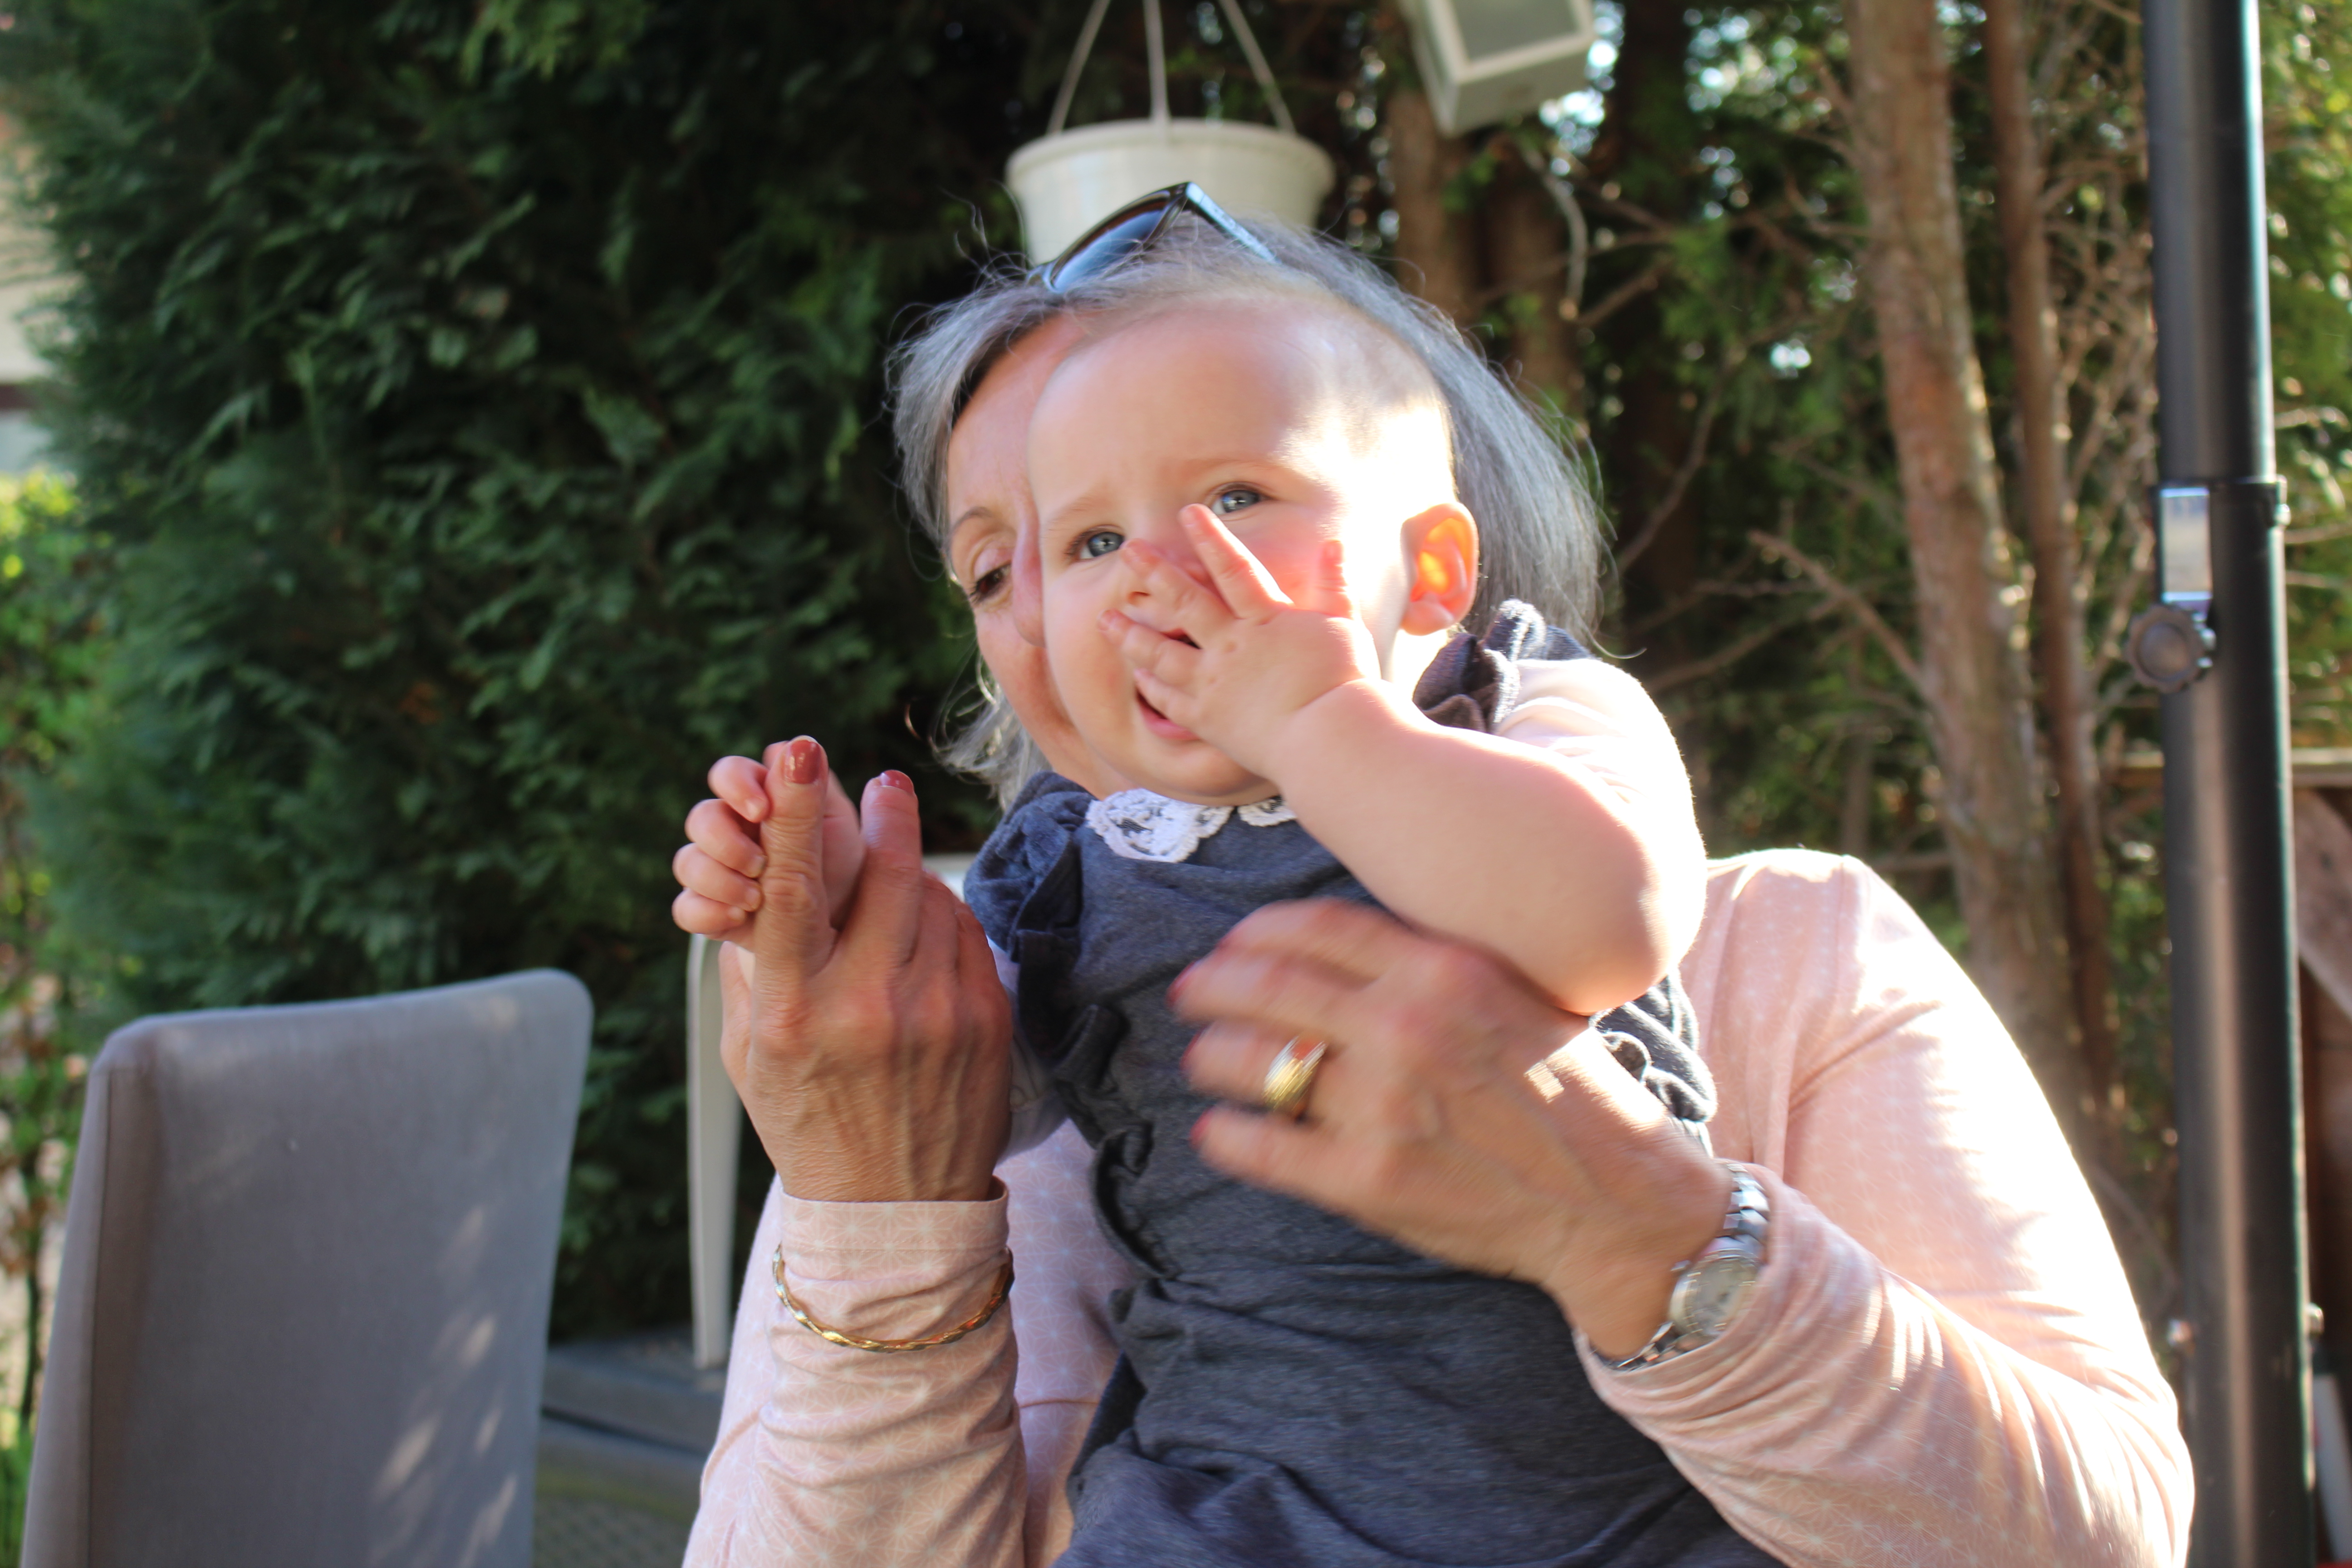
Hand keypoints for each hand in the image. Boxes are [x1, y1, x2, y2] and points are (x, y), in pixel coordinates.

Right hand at [671, 744, 863, 942]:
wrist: (844, 959)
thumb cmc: (853, 894)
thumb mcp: (839, 844)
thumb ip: (811, 797)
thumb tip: (799, 743)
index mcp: (778, 806)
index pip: (738, 773)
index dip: (739, 783)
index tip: (760, 810)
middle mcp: (745, 835)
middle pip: (703, 814)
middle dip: (722, 837)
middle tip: (757, 864)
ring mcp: (725, 875)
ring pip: (688, 860)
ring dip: (716, 877)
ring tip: (754, 902)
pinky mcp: (716, 917)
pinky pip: (686, 908)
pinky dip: (707, 914)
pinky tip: (737, 923)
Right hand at [719, 737, 1011, 1201]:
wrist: (892, 1209)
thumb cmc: (808, 1118)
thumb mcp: (751, 1050)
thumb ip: (752, 965)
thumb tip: (757, 874)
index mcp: (793, 1010)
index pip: (791, 889)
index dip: (796, 812)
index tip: (799, 750)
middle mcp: (863, 1006)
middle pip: (882, 874)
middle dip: (885, 816)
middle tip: (883, 784)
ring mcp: (933, 1014)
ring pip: (930, 898)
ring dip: (912, 877)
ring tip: (896, 889)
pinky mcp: (985, 1020)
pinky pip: (966, 934)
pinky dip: (946, 920)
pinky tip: (927, 937)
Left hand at [1099, 506, 1382, 778]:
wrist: (1328, 738)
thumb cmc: (1344, 683)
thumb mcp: (1344, 627)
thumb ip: (1335, 586)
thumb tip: (1334, 544)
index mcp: (1266, 620)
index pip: (1233, 568)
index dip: (1210, 538)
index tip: (1188, 513)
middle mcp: (1232, 646)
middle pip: (1184, 603)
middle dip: (1154, 573)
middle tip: (1128, 551)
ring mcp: (1215, 683)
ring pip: (1162, 653)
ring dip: (1132, 634)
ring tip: (1107, 619)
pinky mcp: (1209, 719)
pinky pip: (1171, 701)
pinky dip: (1152, 687)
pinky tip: (1138, 675)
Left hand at [1172, 899, 1728, 1359]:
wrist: (1614, 1203)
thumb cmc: (1567, 1096)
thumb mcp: (1514, 996)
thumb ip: (1432, 966)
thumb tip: (1340, 946)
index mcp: (1443, 970)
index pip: (1313, 928)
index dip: (1254, 933)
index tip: (1231, 945)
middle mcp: (1406, 1027)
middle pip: (1267, 985)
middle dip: (1212, 986)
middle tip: (1190, 994)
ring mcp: (1383, 1105)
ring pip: (1256, 1063)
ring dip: (1212, 1057)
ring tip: (1202, 1061)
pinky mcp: (1368, 1179)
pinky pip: (1265, 1146)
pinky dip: (1227, 1136)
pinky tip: (1216, 1131)